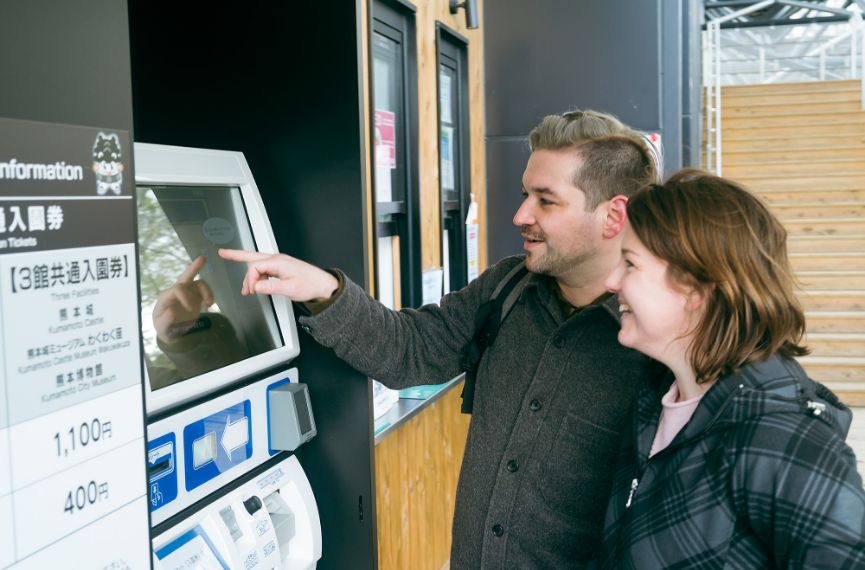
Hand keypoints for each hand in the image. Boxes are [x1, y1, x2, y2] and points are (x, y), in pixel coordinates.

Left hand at [153, 256, 214, 342]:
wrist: (172, 332)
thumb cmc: (165, 328)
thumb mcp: (162, 328)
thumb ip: (165, 320)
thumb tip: (172, 310)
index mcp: (166, 297)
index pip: (177, 289)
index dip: (185, 296)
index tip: (190, 308)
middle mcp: (177, 291)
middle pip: (185, 276)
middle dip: (194, 267)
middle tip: (203, 259)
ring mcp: (187, 293)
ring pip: (199, 283)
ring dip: (207, 290)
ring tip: (210, 303)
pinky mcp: (196, 296)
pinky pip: (205, 290)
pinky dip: (210, 295)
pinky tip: (210, 304)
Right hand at [218, 248, 338, 301]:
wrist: (323, 285)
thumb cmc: (311, 285)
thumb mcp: (289, 289)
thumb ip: (270, 287)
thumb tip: (255, 287)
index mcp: (278, 262)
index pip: (255, 267)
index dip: (250, 280)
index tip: (251, 291)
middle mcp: (278, 259)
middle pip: (252, 256)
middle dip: (236, 255)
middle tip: (223, 253)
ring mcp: (280, 262)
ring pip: (257, 264)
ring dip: (249, 275)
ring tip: (246, 289)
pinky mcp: (282, 267)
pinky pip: (264, 268)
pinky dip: (258, 276)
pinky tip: (256, 285)